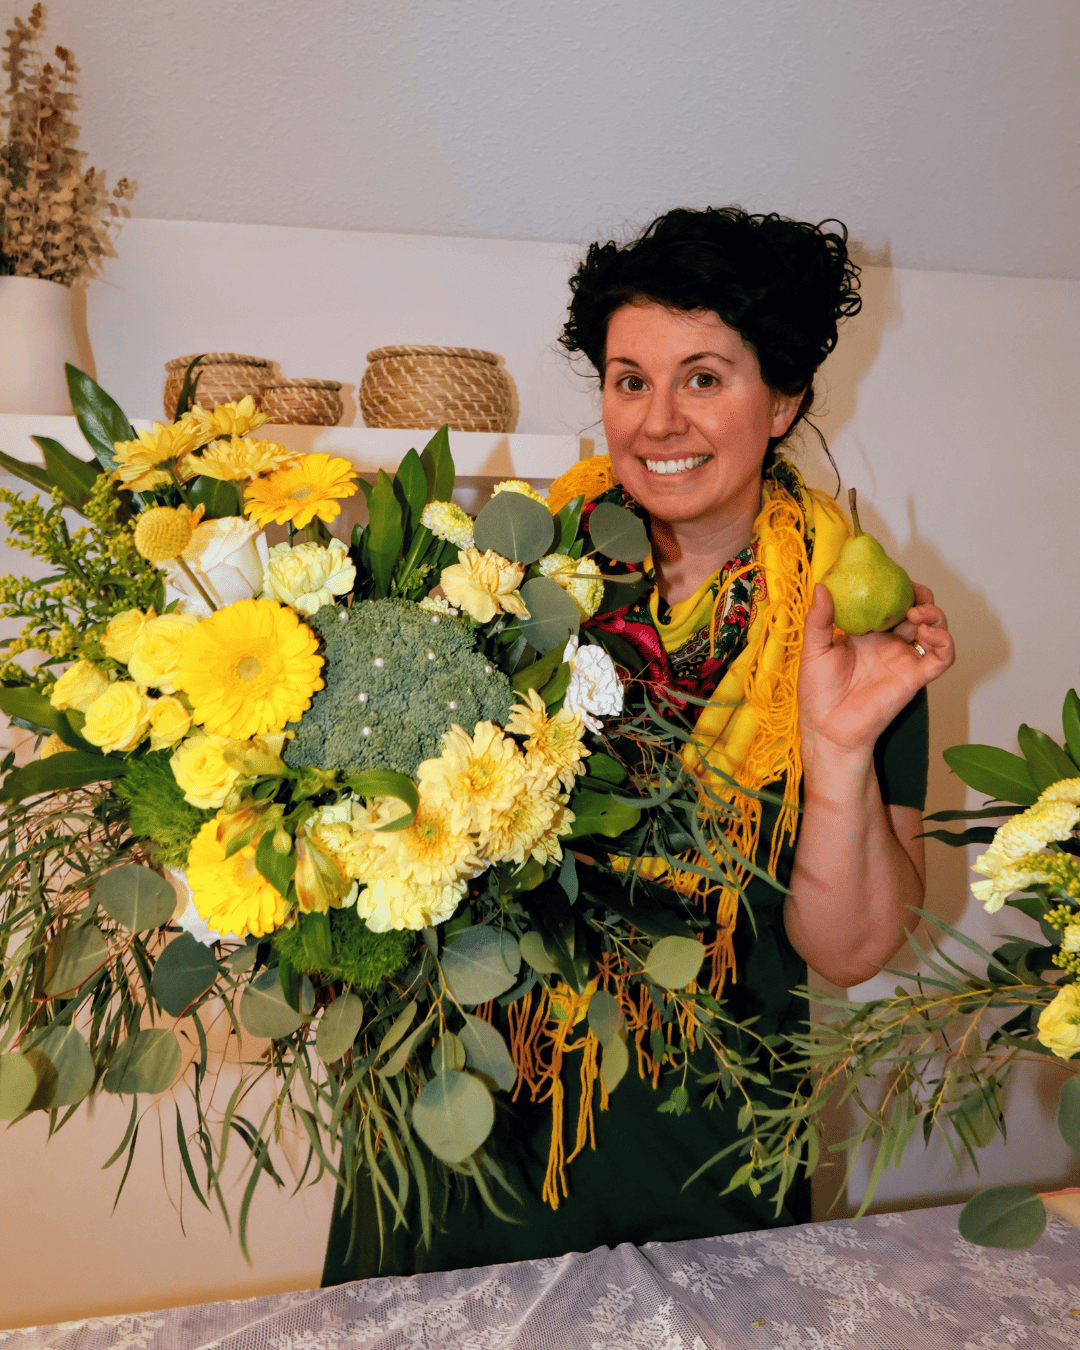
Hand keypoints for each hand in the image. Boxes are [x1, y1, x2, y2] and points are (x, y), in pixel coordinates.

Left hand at [797, 582, 953, 758]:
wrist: (828, 728)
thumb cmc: (818, 693)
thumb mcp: (813, 650)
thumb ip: (819, 620)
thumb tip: (822, 587)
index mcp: (867, 633)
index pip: (888, 602)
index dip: (895, 587)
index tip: (891, 574)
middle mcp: (889, 643)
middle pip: (916, 611)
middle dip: (920, 596)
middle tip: (912, 592)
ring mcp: (904, 659)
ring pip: (934, 629)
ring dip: (934, 615)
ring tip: (917, 613)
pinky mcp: (916, 677)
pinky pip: (941, 657)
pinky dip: (944, 641)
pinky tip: (927, 633)